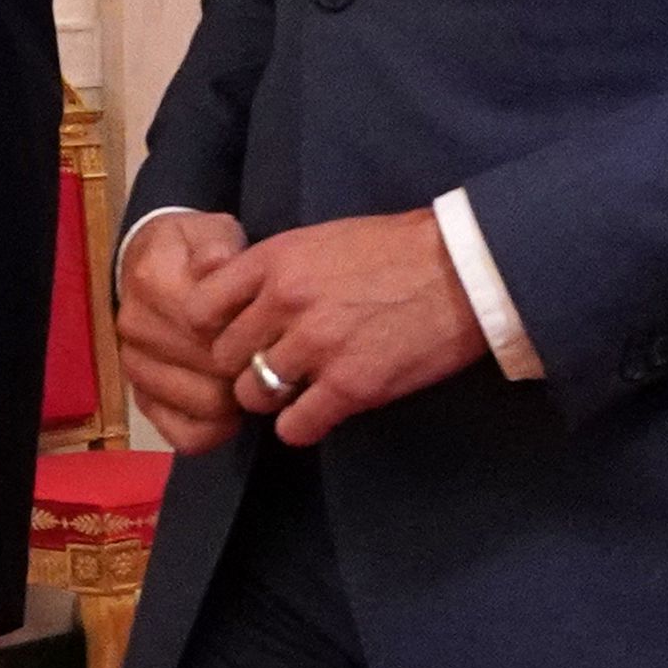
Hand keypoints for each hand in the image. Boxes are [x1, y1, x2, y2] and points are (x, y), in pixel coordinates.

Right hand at [118, 209, 252, 454]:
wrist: (153, 266)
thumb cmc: (194, 250)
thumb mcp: (210, 231)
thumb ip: (218, 245)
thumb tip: (217, 262)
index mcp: (152, 281)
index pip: (207, 324)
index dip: (248, 333)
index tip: (273, 330)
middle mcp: (135, 326)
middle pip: (211, 368)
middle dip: (248, 368)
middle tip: (273, 361)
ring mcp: (134, 366)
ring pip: (202, 405)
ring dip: (237, 399)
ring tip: (253, 380)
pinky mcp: (140, 400)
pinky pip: (183, 434)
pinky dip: (214, 430)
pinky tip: (231, 413)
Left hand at [194, 209, 488, 446]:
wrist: (465, 269)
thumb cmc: (398, 250)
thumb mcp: (322, 240)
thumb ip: (278, 270)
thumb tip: (244, 305)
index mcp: (276, 259)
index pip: (202, 307)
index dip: (213, 329)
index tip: (234, 335)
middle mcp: (286, 301)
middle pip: (225, 356)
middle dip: (243, 365)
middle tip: (270, 367)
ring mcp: (317, 346)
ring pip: (253, 395)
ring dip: (272, 398)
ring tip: (298, 390)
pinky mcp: (350, 386)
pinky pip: (295, 427)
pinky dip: (302, 426)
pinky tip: (319, 413)